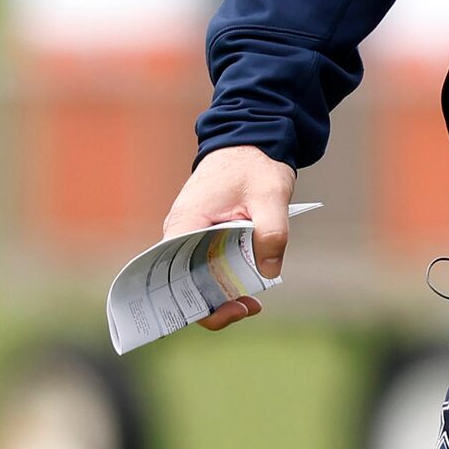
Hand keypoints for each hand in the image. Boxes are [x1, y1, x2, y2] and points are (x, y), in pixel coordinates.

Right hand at [161, 146, 296, 330]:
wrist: (250, 140)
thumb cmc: (254, 165)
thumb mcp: (271, 195)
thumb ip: (272, 232)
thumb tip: (268, 273)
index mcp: (184, 226)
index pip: (177, 279)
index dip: (202, 302)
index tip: (233, 308)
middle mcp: (179, 235)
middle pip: (184, 285)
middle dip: (215, 304)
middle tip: (250, 308)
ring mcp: (189, 235)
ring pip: (197, 276)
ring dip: (222, 292)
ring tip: (253, 302)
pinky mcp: (204, 235)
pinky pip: (207, 262)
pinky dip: (225, 276)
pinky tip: (250, 282)